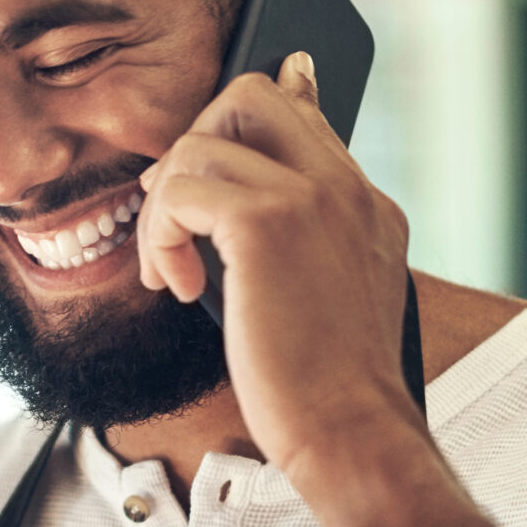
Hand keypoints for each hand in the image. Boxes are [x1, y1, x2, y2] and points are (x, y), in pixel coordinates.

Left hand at [134, 51, 419, 483]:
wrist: (353, 430)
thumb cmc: (333, 388)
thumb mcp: (331, 300)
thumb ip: (302, 248)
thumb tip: (242, 219)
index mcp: (365, 204)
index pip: (300, 115)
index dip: (238, 132)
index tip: (203, 171)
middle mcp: (344, 187)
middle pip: (249, 96)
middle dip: (193, 146)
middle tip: (175, 215)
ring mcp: (309, 196)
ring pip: (200, 142)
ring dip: (165, 207)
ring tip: (172, 269)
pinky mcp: (265, 223)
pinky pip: (180, 190)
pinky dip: (161, 237)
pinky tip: (179, 287)